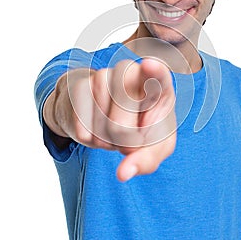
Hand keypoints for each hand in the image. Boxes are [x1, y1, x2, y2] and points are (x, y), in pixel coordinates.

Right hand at [52, 58, 176, 180]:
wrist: (105, 118)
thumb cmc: (139, 130)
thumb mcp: (152, 147)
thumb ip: (146, 160)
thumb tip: (124, 173)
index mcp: (157, 85)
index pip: (159, 74)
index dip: (155, 71)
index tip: (149, 66)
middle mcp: (131, 73)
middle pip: (126, 114)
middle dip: (126, 138)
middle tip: (130, 140)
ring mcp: (104, 75)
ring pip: (103, 119)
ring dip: (107, 138)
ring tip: (112, 131)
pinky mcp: (80, 84)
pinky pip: (82, 120)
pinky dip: (88, 135)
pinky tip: (95, 129)